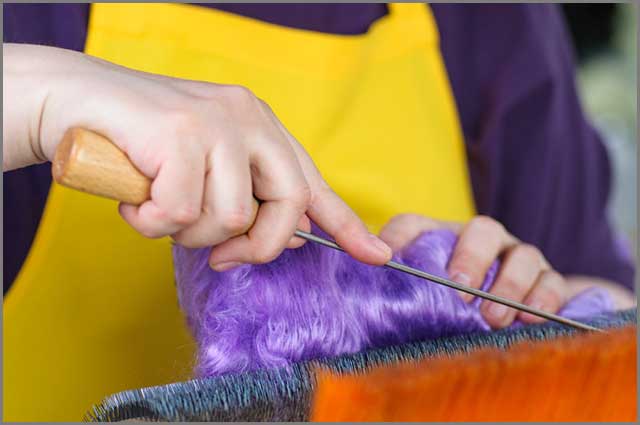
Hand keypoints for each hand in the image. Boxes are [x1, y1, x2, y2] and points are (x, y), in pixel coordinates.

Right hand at [4, 44, 391, 268]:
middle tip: (220, 258)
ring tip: (158, 207)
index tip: (377, 256)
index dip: (347, 225)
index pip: (314, 184)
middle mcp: (248, 119)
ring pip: (228, 217)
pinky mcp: (182, 132)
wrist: (78, 103)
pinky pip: (181, 213)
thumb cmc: (142, 147)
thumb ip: (249, 199)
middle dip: (256, 246)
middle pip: (288, 205)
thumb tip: (293, 236)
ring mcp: (217, 122)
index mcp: (260, 128)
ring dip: (187, 232)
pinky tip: (135, 197)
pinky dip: (151, 221)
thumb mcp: (205, 173)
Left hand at [379, 214, 634, 327]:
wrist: (512, 316)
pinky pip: (553, 282)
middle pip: (482, 230)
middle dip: (472, 259)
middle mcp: (483, 241)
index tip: (388, 261)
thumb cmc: (454, 307)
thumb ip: (402, 294)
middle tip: (461, 292)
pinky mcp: (549, 280)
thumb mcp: (424, 300)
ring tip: (492, 319)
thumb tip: (370, 300)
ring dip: (508, 287)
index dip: (399, 238)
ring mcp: (519, 258)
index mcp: (444, 239)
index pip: (415, 226)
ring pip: (523, 255)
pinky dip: (544, 300)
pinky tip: (530, 319)